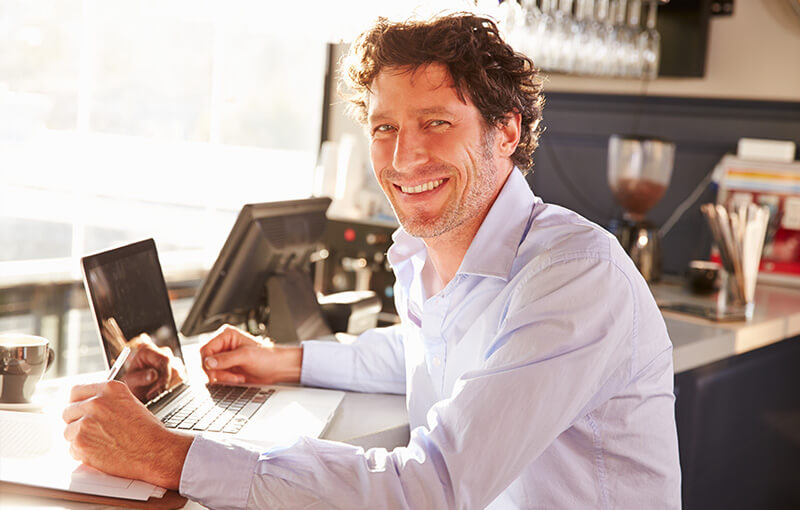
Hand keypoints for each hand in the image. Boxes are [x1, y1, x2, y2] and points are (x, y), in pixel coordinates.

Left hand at [62, 380, 192, 489]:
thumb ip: (107, 400)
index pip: (76, 391)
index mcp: (109, 389)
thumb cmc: (147, 431)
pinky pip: (71, 448)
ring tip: (100, 443)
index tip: (79, 410)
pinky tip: (100, 452)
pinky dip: (82, 453)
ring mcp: (86, 422)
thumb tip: (89, 405)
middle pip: (68, 411)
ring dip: (79, 438)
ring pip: (68, 431)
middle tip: (90, 431)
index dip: (77, 403)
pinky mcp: (81, 442)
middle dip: (76, 422)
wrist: (154, 450)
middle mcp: (95, 402)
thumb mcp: (130, 403)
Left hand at [122, 334, 185, 401]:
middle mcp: (162, 353)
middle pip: (174, 368)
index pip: (165, 359)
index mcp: (149, 350)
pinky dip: (171, 389)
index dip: (164, 375)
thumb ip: (140, 377)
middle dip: (164, 384)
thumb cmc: (132, 382)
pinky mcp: (178, 370)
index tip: (157, 389)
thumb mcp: (131, 381)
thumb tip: (153, 375)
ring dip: (167, 388)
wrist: (136, 389)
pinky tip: (161, 392)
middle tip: (152, 395)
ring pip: (179, 376)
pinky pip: (180, 381)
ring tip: (154, 394)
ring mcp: (171, 361)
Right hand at [200, 325, 301, 384]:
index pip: (205, 349)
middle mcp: (222, 345)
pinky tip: (237, 378)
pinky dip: (224, 380)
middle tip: (228, 377)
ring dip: (221, 377)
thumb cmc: (267, 357)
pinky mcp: (225, 368)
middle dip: (215, 372)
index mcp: (226, 335)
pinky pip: (216, 376)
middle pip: (204, 361)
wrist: (277, 368)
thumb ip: (226, 359)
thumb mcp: (246, 356)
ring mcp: (223, 357)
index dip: (206, 363)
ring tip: (237, 377)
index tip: (213, 373)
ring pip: (209, 370)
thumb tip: (208, 363)